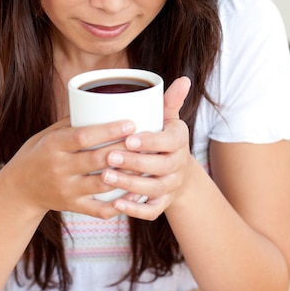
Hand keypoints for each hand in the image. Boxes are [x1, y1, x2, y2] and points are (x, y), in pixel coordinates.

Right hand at [0, 116, 137, 217]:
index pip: (82, 137)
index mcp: (53, 145)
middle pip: (96, 159)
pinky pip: (99, 209)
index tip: (130, 123)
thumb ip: (73, 122)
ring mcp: (66, 190)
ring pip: (102, 184)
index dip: (108, 130)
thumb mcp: (48, 134)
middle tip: (146, 141)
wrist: (19, 189)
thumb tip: (103, 102)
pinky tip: (135, 194)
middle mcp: (59, 168)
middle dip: (123, 150)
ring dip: (126, 176)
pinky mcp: (72, 206)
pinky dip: (119, 204)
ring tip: (147, 166)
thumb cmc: (38, 154)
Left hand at [99, 76, 192, 218]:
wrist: (176, 171)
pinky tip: (116, 204)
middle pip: (161, 167)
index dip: (151, 141)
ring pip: (154, 189)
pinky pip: (152, 211)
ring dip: (130, 185)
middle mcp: (179, 165)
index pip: (170, 141)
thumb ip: (169, 101)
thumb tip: (184, 79)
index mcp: (179, 141)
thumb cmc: (163, 138)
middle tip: (109, 157)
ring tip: (105, 177)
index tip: (129, 138)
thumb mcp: (167, 119)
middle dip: (134, 163)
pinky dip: (135, 210)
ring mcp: (172, 186)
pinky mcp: (163, 203)